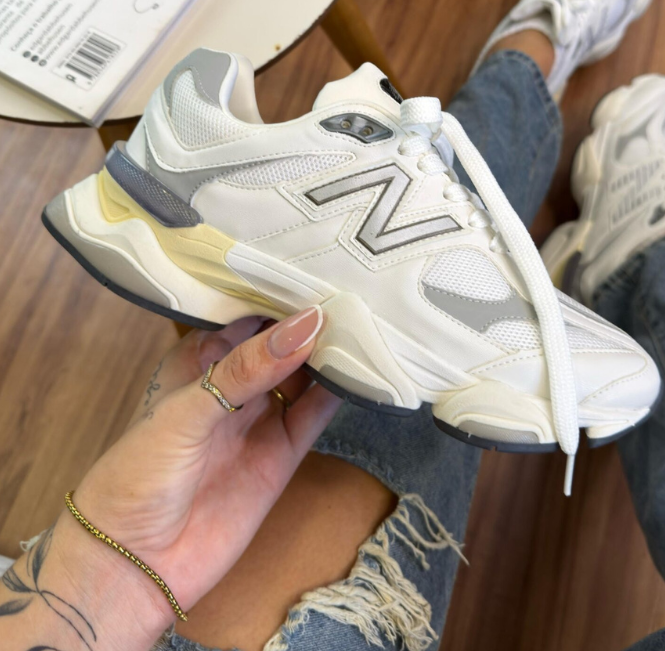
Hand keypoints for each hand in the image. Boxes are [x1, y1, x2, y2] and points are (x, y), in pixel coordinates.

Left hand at [54, 306, 340, 631]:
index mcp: (197, 361)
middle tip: (350, 290)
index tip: (315, 268)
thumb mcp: (187, 409)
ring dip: (328, 354)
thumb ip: (247, 368)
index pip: (244, 317)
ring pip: (303, 375)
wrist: (134, 564)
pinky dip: (337, 393)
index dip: (276, 295)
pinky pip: (314, 414)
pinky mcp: (281, 453)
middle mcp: (231, 385)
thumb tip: (306, 324)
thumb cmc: (138, 474)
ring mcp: (258, 419)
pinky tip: (359, 370)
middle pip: (279, 343)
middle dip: (309, 321)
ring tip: (362, 322)